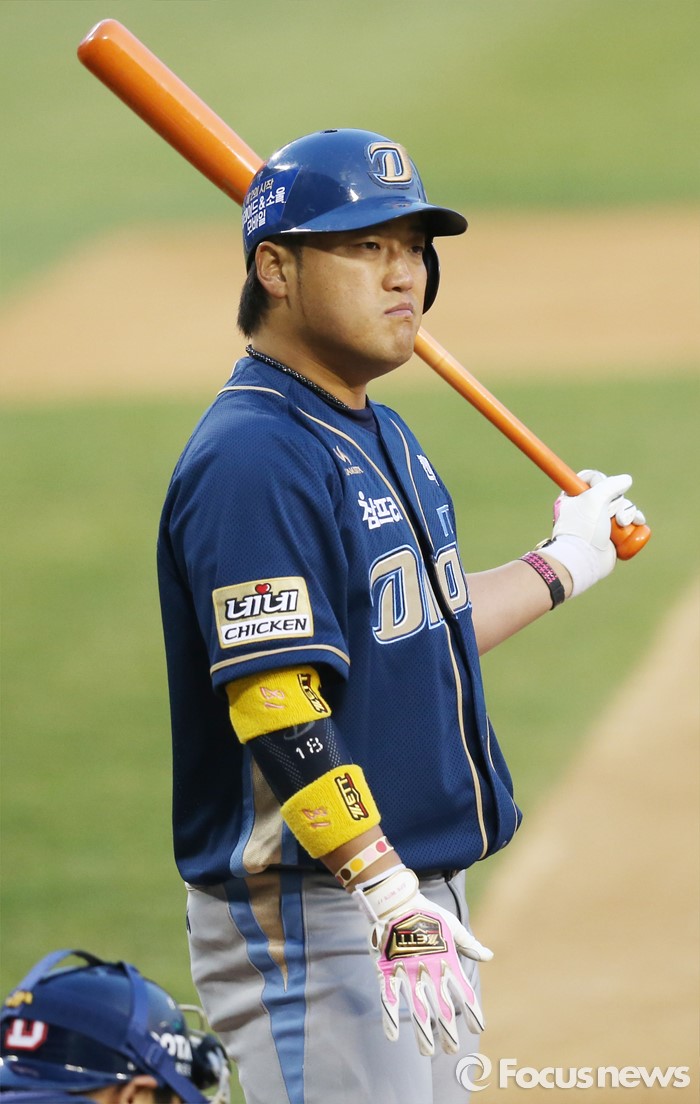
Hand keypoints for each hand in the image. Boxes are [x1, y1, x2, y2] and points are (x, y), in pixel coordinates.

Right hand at [354, 866, 491, 1056]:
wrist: (395, 898)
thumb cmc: (425, 912)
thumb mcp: (451, 925)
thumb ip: (468, 944)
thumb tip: (489, 956)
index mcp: (447, 959)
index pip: (464, 991)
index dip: (472, 1011)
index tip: (479, 1028)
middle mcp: (430, 969)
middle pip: (441, 1007)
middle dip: (447, 1030)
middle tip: (452, 1050)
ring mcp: (407, 971)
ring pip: (417, 1008)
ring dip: (422, 1032)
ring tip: (427, 1052)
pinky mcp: (387, 969)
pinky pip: (388, 997)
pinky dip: (389, 1017)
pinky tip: (392, 1036)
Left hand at [544, 469, 643, 596]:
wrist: (584, 561)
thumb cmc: (584, 529)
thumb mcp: (594, 499)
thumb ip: (610, 485)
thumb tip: (626, 480)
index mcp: (574, 498)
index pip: (590, 479)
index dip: (599, 480)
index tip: (601, 486)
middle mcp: (588, 508)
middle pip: (612, 492)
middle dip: (617, 501)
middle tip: (608, 513)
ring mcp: (601, 522)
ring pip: (624, 506)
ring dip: (628, 512)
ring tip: (622, 523)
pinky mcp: (614, 534)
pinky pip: (631, 520)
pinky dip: (636, 520)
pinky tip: (638, 523)